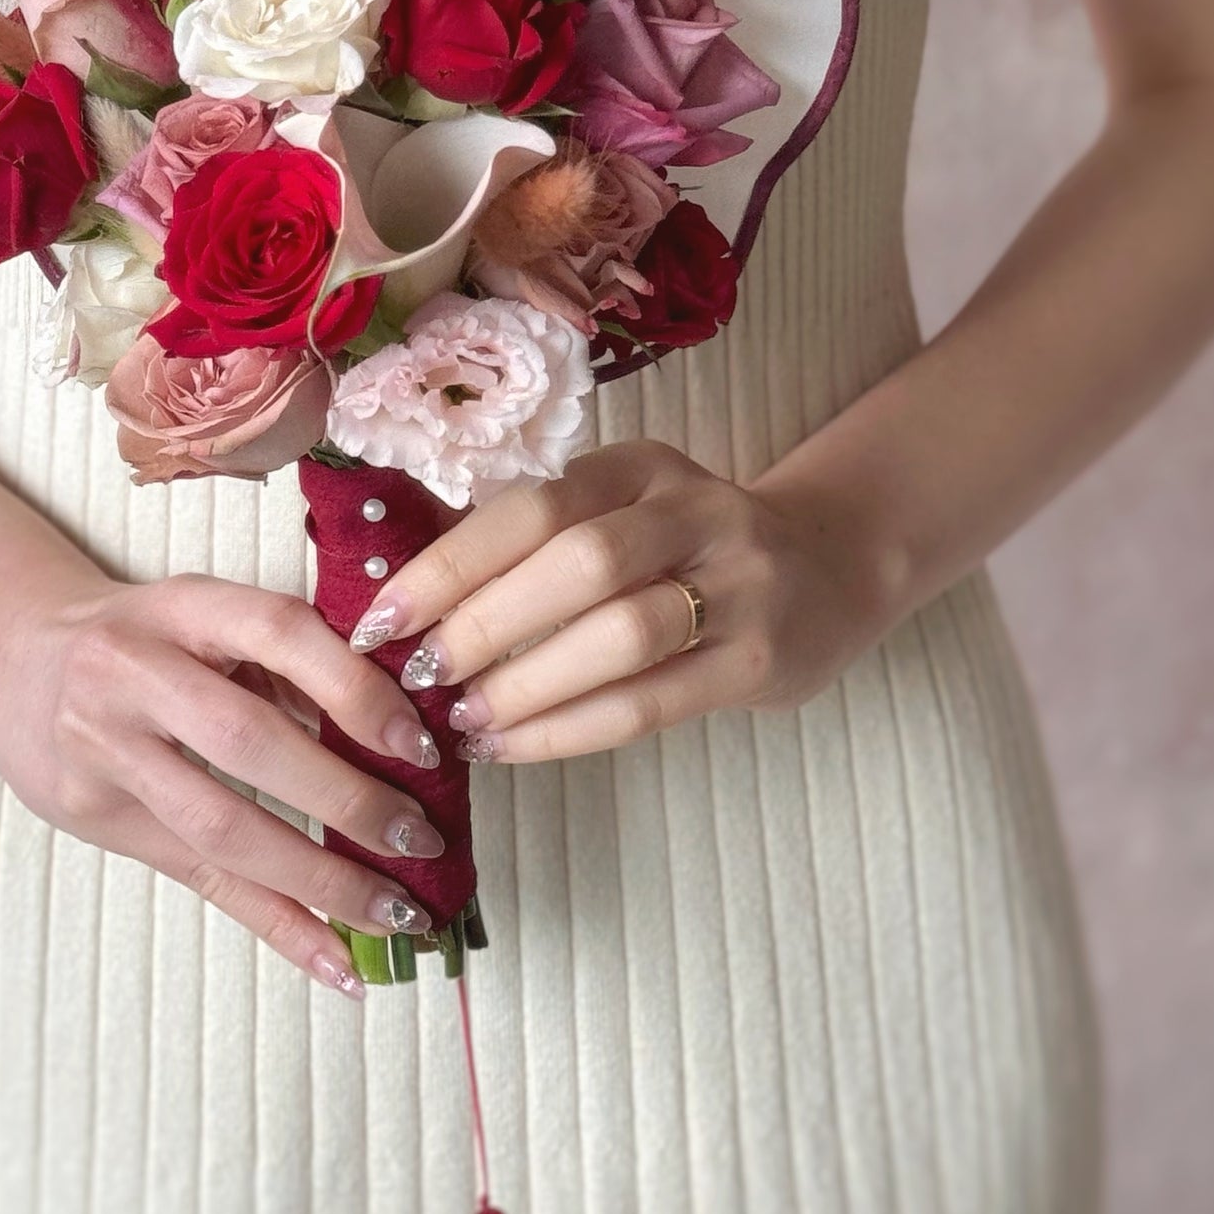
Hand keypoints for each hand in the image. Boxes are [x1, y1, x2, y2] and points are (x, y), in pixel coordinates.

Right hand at [0, 564, 455, 998]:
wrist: (12, 656)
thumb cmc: (148, 636)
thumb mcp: (210, 618)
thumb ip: (291, 663)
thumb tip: (405, 740)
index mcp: (184, 604)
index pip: (279, 633)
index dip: (354, 688)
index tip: (419, 745)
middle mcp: (133, 672)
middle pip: (247, 743)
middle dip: (345, 800)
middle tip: (420, 840)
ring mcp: (105, 749)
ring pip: (222, 827)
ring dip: (321, 880)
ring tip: (397, 913)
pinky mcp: (96, 816)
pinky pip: (201, 879)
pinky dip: (278, 925)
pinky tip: (338, 962)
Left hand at [347, 441, 887, 762]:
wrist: (831, 566)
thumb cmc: (690, 547)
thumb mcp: (627, 508)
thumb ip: (540, 538)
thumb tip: (409, 599)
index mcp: (642, 466)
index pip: (535, 504)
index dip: (451, 561)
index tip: (382, 615)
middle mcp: (695, 511)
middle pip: (579, 560)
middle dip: (486, 621)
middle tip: (420, 671)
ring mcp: (738, 584)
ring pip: (623, 633)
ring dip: (529, 682)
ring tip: (464, 719)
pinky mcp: (760, 660)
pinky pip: (653, 701)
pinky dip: (571, 729)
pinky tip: (514, 747)